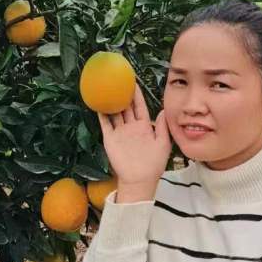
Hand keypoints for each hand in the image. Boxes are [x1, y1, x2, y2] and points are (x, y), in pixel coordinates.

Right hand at [97, 84, 170, 199]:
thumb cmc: (153, 164)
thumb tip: (163, 110)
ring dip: (112, 102)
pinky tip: (98, 104)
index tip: (134, 82)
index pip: (140, 107)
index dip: (137, 95)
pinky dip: (101, 114)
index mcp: (145, 127)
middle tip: (119, 80)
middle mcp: (131, 127)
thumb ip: (163, 127)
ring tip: (108, 88)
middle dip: (123, 94)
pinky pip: (105, 124)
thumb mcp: (163, 144)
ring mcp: (120, 132)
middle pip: (126, 107)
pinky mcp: (110, 139)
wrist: (139, 180)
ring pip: (115, 113)